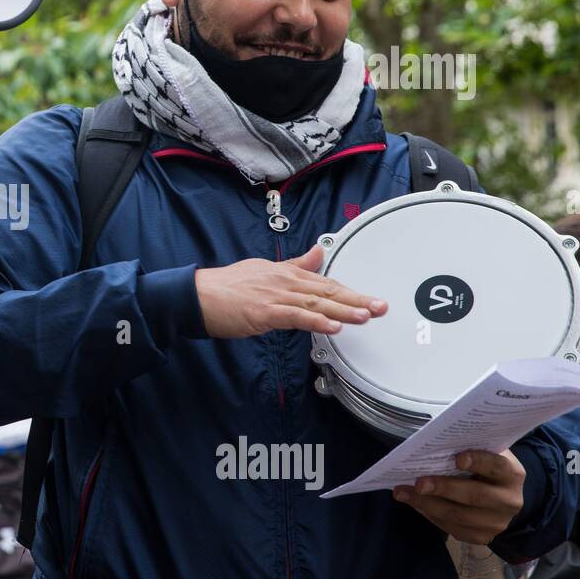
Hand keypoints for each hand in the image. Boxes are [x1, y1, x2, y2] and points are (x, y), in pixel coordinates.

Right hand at [193, 244, 387, 337]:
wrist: (197, 295)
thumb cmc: (227, 286)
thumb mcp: (265, 269)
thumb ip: (296, 264)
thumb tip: (320, 252)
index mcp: (286, 273)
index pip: (326, 282)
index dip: (351, 291)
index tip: (372, 299)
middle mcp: (285, 282)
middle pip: (328, 291)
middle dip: (357, 299)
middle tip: (381, 307)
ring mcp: (275, 296)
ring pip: (316, 303)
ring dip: (343, 310)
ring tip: (366, 316)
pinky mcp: (264, 312)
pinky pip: (295, 316)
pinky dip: (316, 320)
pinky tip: (332, 326)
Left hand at [393, 450, 525, 544]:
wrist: (501, 496)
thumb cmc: (483, 467)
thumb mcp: (483, 453)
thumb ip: (467, 447)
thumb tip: (432, 443)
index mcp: (512, 474)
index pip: (497, 466)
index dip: (479, 462)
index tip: (457, 459)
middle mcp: (510, 501)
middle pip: (475, 496)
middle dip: (443, 488)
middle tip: (418, 483)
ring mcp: (498, 523)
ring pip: (460, 516)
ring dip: (427, 504)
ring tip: (403, 493)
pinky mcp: (484, 537)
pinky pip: (453, 529)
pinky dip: (431, 516)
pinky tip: (415, 504)